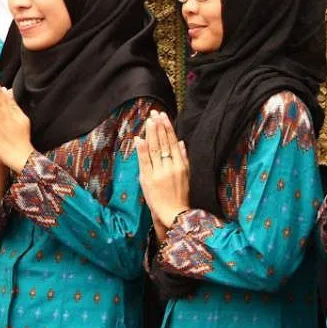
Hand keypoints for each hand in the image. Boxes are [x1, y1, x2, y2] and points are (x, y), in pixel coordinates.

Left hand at [136, 110, 191, 229]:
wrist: (175, 214)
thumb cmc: (180, 196)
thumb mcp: (186, 175)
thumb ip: (183, 158)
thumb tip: (182, 142)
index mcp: (181, 165)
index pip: (173, 142)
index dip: (167, 128)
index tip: (163, 116)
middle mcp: (171, 166)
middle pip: (164, 142)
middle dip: (158, 126)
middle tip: (154, 113)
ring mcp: (159, 173)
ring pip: (155, 149)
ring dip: (151, 133)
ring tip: (148, 120)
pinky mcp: (148, 179)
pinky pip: (144, 162)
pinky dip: (142, 150)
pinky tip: (139, 139)